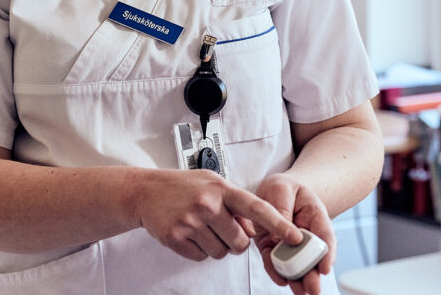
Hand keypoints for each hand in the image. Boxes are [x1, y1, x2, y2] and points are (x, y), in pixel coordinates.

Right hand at [136, 169, 299, 261]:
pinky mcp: (175, 237)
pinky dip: (198, 250)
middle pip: (239, 242)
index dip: (278, 224)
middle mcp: (207, 204)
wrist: (144, 191)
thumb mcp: (212, 183)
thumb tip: (256, 230)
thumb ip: (237, 203)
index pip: (256, 208)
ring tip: (201, 227)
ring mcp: (190, 221)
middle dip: (234, 241)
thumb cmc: (182, 186)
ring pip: (221, 253)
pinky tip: (189, 233)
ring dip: (216, 246)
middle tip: (220, 227)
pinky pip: (201, 257)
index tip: (296, 237)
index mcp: (221, 189)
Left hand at [254, 174, 335, 294]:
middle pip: (312, 256)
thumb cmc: (282, 189)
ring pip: (296, 263)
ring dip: (298, 278)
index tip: (325, 267)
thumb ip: (283, 210)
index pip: (325, 235)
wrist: (272, 191)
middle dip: (313, 273)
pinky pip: (275, 261)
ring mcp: (289, 243)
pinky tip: (281, 280)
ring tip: (300, 291)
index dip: (327, 253)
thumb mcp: (282, 189)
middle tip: (313, 288)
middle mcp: (305, 233)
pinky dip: (277, 272)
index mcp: (315, 216)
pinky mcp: (272, 247)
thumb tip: (283, 234)